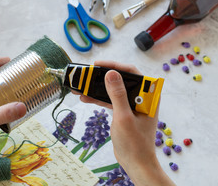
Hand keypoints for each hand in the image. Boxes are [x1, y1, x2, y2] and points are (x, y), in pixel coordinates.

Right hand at [80, 61, 174, 185]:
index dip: (114, 65)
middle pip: (120, 80)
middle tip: (86, 75)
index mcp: (148, 95)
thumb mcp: (123, 116)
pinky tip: (85, 98)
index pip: (132, 72)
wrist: (136, 163)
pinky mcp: (124, 111)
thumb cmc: (135, 143)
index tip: (98, 65)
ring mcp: (132, 104)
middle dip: (101, 77)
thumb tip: (111, 73)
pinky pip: (110, 100)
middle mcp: (141, 97)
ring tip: (80, 87)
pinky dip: (98, 99)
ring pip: (113, 90)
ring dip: (97, 88)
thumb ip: (117, 94)